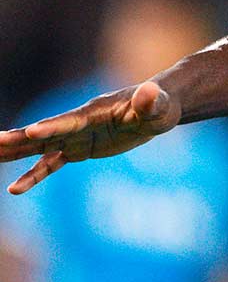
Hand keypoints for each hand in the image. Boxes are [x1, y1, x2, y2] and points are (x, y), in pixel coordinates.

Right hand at [0, 81, 180, 194]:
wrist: (155, 108)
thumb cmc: (159, 106)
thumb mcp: (159, 106)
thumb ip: (151, 101)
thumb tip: (149, 92)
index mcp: (96, 111)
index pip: (71, 121)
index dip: (53, 127)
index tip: (30, 132)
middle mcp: (79, 122)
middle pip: (44, 132)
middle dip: (18, 138)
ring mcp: (76, 136)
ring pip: (39, 147)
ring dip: (14, 152)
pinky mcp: (78, 149)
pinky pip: (51, 164)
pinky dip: (33, 175)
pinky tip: (14, 189)